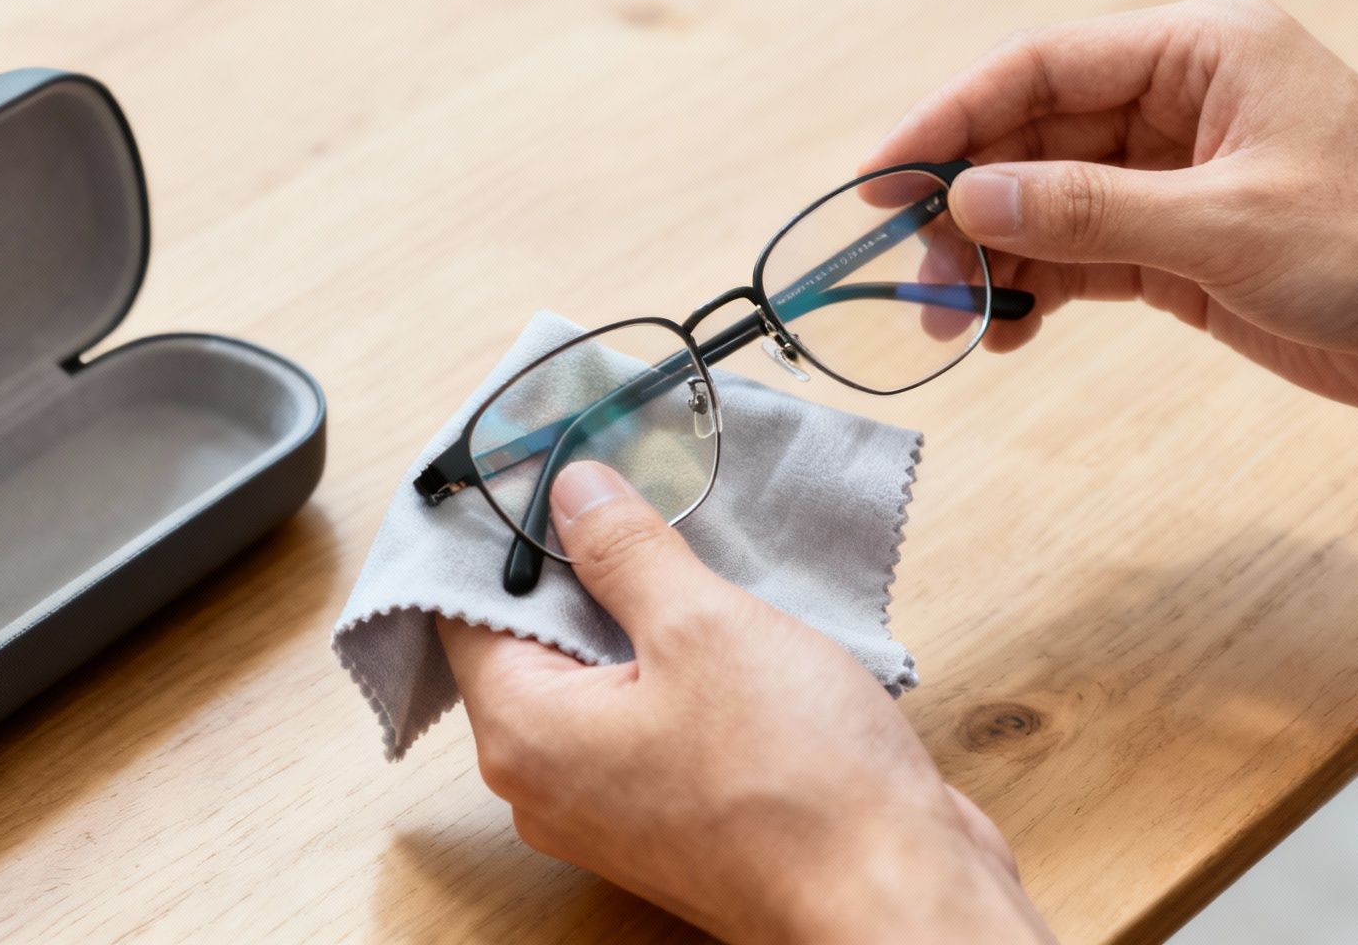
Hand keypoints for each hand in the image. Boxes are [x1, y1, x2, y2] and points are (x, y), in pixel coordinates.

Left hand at [438, 461, 1054, 943]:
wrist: (892, 895)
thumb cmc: (795, 781)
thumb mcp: (702, 627)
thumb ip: (625, 552)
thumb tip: (572, 492)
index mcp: (526, 735)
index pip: (465, 608)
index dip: (504, 530)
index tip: (544, 462)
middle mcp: (551, 781)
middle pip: (532, 640)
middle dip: (580, 561)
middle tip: (628, 480)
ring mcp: (614, 803)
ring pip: (600, 674)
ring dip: (641, 608)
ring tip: (688, 537)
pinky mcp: (677, 811)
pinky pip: (651, 713)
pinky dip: (678, 659)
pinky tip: (728, 611)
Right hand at [868, 0, 1357, 421]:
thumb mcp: (1228, 225)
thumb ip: (1088, 211)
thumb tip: (968, 200)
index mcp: (1202, 49)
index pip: (1041, 66)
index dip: (949, 118)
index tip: (880, 177)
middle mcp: (1180, 101)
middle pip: (1031, 137)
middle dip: (965, 204)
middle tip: (913, 273)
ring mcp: (1177, 176)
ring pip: (1045, 204)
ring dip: (991, 257)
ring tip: (947, 316)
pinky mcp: (1181, 248)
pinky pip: (1079, 258)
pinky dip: (1036, 290)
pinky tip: (1003, 328)